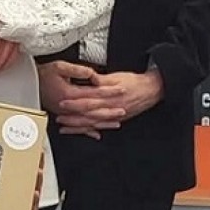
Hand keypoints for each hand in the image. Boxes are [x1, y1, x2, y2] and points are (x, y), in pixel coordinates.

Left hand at [38, 60, 161, 136]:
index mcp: (109, 97)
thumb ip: (102, 79)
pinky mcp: (116, 120)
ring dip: (77, 127)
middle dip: (72, 118)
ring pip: (92, 124)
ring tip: (64, 128)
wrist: (151, 91)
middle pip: (87, 115)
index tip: (62, 102)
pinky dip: (90, 131)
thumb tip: (91, 78)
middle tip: (59, 118)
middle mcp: (110, 109)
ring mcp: (113, 116)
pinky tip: (82, 132)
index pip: (88, 100)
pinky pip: (101, 127)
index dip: (74, 102)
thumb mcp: (117, 77)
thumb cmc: (134, 82)